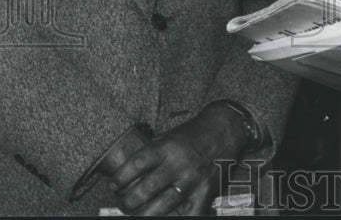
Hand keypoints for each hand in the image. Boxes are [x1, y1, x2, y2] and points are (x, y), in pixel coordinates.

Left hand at [107, 104, 248, 214]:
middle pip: (145, 190)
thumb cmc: (194, 132)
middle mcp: (178, 164)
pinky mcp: (205, 191)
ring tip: (137, 214)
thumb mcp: (170, 135)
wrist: (226, 128)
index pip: (135, 165)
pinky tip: (165, 217)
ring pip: (162, 207)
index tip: (113, 185)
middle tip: (124, 203)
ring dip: (144, 214)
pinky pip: (189, 214)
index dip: (119, 178)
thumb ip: (153, 152)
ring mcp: (192, 180)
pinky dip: (177, 218)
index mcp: (167, 147)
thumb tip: (130, 170)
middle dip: (128, 201)